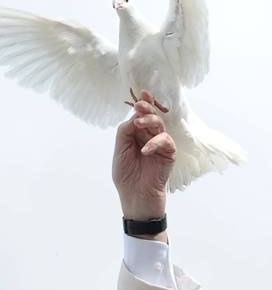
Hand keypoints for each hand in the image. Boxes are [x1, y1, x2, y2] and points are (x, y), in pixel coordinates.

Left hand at [112, 90, 175, 226]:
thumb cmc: (126, 176)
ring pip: (159, 125)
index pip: (141, 116)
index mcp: (137, 134)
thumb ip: (125, 132)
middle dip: (146, 108)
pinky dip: (155, 143)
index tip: (142, 92)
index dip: (143, 104)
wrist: (135, 197)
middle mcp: (149, 137)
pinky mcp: (169, 154)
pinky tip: (145, 150)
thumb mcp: (120, 151)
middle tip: (140, 105)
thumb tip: (134, 116)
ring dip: (149, 121)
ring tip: (138, 123)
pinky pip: (165, 142)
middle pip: (151, 117)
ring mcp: (160, 145)